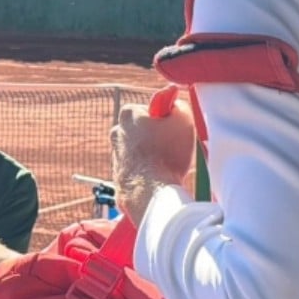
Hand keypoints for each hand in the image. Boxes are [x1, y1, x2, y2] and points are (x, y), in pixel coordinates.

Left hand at [110, 87, 194, 225]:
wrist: (152, 193)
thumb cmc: (167, 154)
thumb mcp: (183, 119)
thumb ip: (179, 105)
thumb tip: (174, 105)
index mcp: (128, 114)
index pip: (150, 110)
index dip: (166, 120)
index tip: (174, 129)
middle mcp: (116, 132)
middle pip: (144, 130)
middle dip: (157, 137)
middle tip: (174, 148)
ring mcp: (115, 156)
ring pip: (140, 151)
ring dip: (153, 156)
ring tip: (168, 165)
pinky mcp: (118, 177)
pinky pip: (138, 170)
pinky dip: (148, 173)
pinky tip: (159, 178)